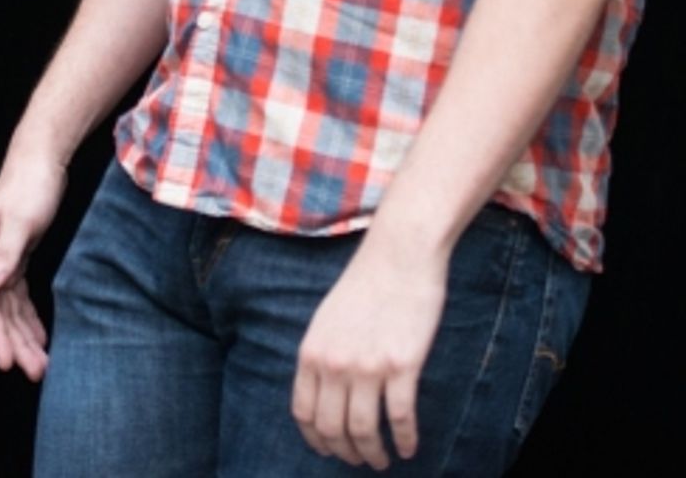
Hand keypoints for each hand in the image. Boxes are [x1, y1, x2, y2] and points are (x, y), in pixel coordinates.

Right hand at [0, 145, 67, 381]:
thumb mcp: (21, 220)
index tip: (7, 362)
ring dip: (23, 334)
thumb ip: (6, 253)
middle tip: (35, 369)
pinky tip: (38, 332)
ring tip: (40, 360)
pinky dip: (28, 316)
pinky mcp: (17, 255)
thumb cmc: (29, 183)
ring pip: (10, 307)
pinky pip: (19, 296)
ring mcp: (1, 258)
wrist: (40, 157)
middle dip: (15, 342)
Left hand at [290, 231, 447, 468]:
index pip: (304, 413)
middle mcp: (334, 363)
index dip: (316, 439)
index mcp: (312, 351)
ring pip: (364, 432)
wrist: (397, 255)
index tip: (330, 450)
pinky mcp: (402, 366)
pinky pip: (400, 419)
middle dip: (346, 453)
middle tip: (361, 460)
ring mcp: (367, 366)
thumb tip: (323, 395)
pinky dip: (405, 440)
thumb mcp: (326, 319)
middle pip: (333, 429)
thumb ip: (321, 355)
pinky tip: (408, 447)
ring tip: (383, 459)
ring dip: (373, 454)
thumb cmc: (364, 284)